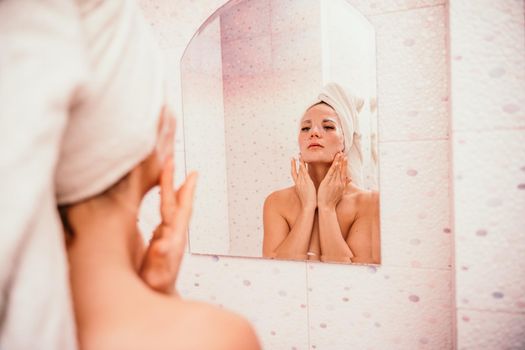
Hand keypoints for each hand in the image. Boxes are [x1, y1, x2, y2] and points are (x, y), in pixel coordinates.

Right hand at [139, 157, 197, 294]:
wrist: (159, 296)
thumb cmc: (156, 286)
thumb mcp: (156, 274)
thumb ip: (160, 258)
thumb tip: (164, 243)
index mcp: (173, 236)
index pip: (178, 208)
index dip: (183, 191)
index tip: (190, 173)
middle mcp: (172, 232)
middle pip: (173, 202)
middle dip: (173, 180)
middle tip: (173, 159)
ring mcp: (167, 233)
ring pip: (169, 205)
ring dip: (170, 186)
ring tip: (170, 169)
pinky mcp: (160, 236)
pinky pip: (163, 212)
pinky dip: (163, 198)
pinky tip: (162, 192)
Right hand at [291, 156, 316, 209]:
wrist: (308, 207)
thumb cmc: (308, 203)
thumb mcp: (305, 194)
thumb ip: (306, 190)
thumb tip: (308, 189)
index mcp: (298, 186)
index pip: (294, 175)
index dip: (293, 168)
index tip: (292, 162)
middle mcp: (298, 183)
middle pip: (295, 171)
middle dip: (294, 164)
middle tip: (294, 156)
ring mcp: (302, 182)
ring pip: (300, 170)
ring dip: (300, 162)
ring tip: (300, 155)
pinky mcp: (306, 182)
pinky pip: (304, 172)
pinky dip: (303, 166)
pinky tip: (303, 161)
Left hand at [317, 152, 347, 209]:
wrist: (327, 207)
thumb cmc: (332, 200)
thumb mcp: (341, 191)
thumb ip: (345, 184)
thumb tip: (350, 178)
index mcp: (341, 184)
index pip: (344, 172)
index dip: (344, 164)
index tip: (345, 157)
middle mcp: (339, 182)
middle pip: (342, 169)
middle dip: (342, 160)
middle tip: (343, 152)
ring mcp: (334, 183)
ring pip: (337, 170)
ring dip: (339, 161)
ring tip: (340, 154)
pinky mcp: (328, 183)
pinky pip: (331, 174)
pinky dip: (334, 168)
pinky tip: (335, 162)